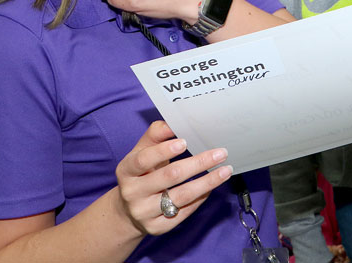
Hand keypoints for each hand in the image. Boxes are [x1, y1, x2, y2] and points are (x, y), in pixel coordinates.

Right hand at [115, 121, 232, 235]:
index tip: (185, 142)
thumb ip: (156, 134)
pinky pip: (184, 212)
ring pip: (180, 196)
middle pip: (169, 177)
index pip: (144, 160)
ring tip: (225, 171)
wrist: (128, 210)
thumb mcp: (142, 151)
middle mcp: (133, 193)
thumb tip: (173, 123)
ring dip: (207, 182)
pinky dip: (200, 199)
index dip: (164, 151)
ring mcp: (144, 212)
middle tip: (220, 153)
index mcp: (126, 170)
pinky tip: (211, 187)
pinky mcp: (156, 227)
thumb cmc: (141, 172)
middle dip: (198, 164)